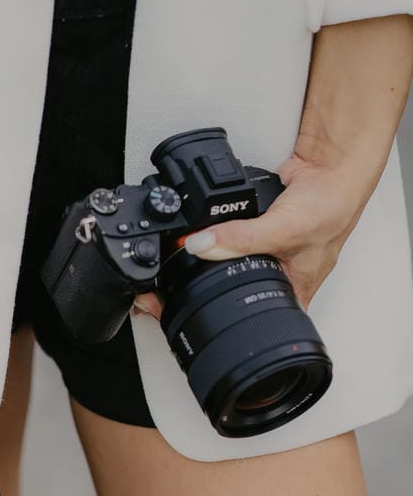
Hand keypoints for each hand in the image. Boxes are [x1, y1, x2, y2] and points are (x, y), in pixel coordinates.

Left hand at [131, 153, 369, 321]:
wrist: (335, 169)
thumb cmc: (331, 207)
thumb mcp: (283, 229)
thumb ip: (242, 238)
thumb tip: (201, 245)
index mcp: (291, 296)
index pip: (248, 324)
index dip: (213, 326)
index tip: (177, 318)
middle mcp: (277, 282)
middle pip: (228, 301)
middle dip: (194, 299)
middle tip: (160, 298)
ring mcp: (265, 259)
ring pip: (223, 273)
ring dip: (199, 270)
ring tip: (172, 272)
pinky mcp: (256, 235)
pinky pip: (227, 244)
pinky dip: (210, 242)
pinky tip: (196, 241)